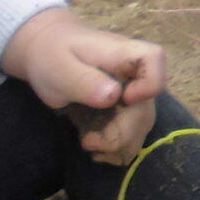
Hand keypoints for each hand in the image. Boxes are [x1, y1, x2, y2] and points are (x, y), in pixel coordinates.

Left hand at [3, 8, 164, 164]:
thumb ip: (85, 81)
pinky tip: (96, 148)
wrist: (45, 51)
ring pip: (142, 126)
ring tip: (89, 144)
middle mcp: (134, 74)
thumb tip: (115, 96)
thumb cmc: (51, 54)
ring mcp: (131, 93)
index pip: (155, 59)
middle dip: (121, 133)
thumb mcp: (59, 67)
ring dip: (118, 145)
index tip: (124, 100)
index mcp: (122, 54)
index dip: (148, 84)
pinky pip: (132, 134)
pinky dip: (116, 148)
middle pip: (146, 107)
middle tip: (88, 141)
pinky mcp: (124, 110)